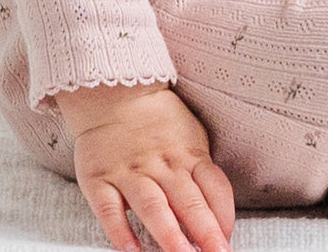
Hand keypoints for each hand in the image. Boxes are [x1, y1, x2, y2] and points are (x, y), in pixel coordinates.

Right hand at [56, 83, 234, 251]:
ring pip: (153, 207)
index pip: (214, 187)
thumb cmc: (158, 120)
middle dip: (204, 233)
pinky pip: (109, 209)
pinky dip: (120, 231)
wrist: (114, 92)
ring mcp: (130, 172)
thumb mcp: (191, 137)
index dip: (224, 216)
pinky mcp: (100, 179)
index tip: (228, 242)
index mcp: (189, 154)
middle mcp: (162, 165)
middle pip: (188, 202)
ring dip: (169, 235)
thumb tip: (218, 214)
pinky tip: (131, 251)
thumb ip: (202, 172)